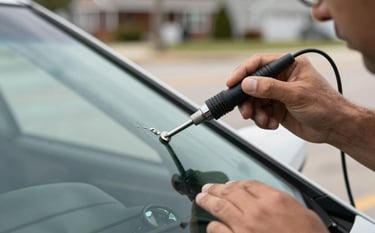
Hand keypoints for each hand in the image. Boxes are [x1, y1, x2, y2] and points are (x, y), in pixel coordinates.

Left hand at [195, 181, 328, 232]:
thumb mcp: (306, 215)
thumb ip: (285, 203)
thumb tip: (273, 200)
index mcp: (275, 200)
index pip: (249, 184)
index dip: (236, 183)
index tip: (229, 185)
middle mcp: (257, 210)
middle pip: (230, 192)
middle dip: (216, 189)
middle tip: (207, 188)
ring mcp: (245, 226)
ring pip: (219, 207)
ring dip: (207, 201)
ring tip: (201, 199)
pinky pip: (218, 230)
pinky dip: (212, 226)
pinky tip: (211, 225)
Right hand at [228, 53, 352, 143]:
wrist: (334, 127)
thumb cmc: (325, 105)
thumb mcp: (296, 94)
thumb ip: (270, 88)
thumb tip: (248, 83)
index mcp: (289, 66)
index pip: (259, 63)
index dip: (243, 72)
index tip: (232, 82)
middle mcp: (281, 78)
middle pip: (252, 84)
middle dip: (247, 99)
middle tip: (247, 110)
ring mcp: (277, 94)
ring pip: (254, 100)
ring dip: (255, 112)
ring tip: (263, 120)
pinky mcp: (276, 108)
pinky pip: (260, 112)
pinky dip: (262, 120)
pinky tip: (272, 124)